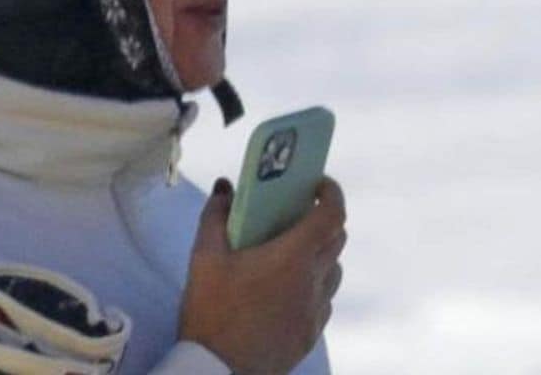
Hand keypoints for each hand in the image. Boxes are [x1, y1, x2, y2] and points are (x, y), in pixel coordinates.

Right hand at [178, 176, 346, 374]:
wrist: (219, 373)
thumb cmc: (212, 312)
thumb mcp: (205, 259)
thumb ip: (216, 217)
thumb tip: (224, 186)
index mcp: (294, 256)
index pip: (333, 214)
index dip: (332, 193)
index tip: (317, 185)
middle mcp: (314, 281)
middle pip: (336, 239)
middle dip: (323, 221)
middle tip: (297, 216)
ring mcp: (316, 310)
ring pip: (332, 271)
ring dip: (320, 256)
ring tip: (290, 256)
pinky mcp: (311, 334)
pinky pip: (323, 301)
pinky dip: (313, 287)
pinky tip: (286, 292)